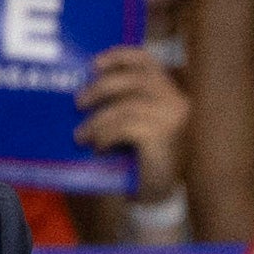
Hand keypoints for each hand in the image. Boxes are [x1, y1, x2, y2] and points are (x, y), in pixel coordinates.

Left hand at [79, 44, 187, 200]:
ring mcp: (171, 118)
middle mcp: (176, 100)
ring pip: (125, 106)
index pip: (146, 61)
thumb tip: (85, 91)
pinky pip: (125, 127)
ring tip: (81, 135)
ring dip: (97, 121)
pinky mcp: (163, 136)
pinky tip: (98, 148)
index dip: (118, 57)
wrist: (160, 196)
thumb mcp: (136, 126)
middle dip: (100, 88)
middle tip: (78, 103)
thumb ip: (123, 105)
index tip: (93, 64)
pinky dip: (105, 136)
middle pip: (132, 80)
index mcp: (171, 92)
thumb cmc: (143, 161)